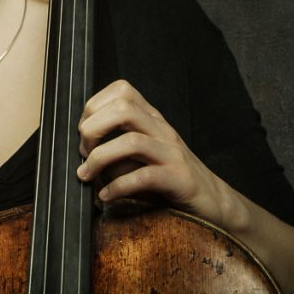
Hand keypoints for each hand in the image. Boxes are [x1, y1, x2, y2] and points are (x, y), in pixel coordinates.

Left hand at [76, 79, 243, 228]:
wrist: (213, 202)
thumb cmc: (169, 178)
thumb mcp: (142, 154)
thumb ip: (116, 146)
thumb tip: (80, 150)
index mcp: (152, 118)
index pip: (122, 90)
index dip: (94, 106)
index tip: (83, 133)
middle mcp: (162, 130)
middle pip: (123, 108)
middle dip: (92, 128)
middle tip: (83, 154)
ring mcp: (172, 153)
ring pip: (131, 142)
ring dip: (100, 159)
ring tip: (86, 175)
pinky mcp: (179, 179)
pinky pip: (144, 177)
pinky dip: (118, 187)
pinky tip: (105, 197)